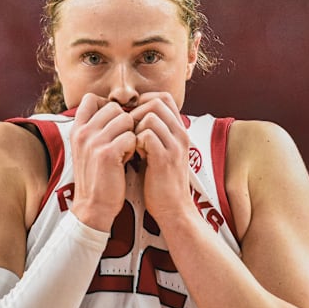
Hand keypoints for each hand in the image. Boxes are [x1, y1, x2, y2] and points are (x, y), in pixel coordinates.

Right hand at [69, 93, 135, 231]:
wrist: (93, 207)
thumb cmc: (96, 177)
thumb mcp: (87, 149)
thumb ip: (95, 128)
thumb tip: (114, 109)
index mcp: (77, 129)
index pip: (90, 98)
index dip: (107, 106)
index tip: (114, 123)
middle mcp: (82, 132)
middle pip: (113, 107)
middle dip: (124, 122)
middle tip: (122, 141)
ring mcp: (93, 142)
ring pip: (125, 119)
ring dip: (131, 134)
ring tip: (125, 151)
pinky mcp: (107, 154)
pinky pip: (131, 136)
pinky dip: (134, 147)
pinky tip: (127, 160)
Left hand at [129, 92, 192, 222]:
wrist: (173, 209)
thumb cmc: (160, 182)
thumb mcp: (159, 152)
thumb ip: (152, 134)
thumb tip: (130, 118)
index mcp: (179, 131)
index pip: (164, 98)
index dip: (144, 102)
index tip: (132, 118)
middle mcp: (180, 134)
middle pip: (157, 102)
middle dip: (136, 112)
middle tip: (128, 130)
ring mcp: (174, 145)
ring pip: (151, 116)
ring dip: (134, 127)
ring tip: (131, 143)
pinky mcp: (165, 158)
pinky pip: (147, 135)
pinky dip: (135, 141)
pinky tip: (133, 154)